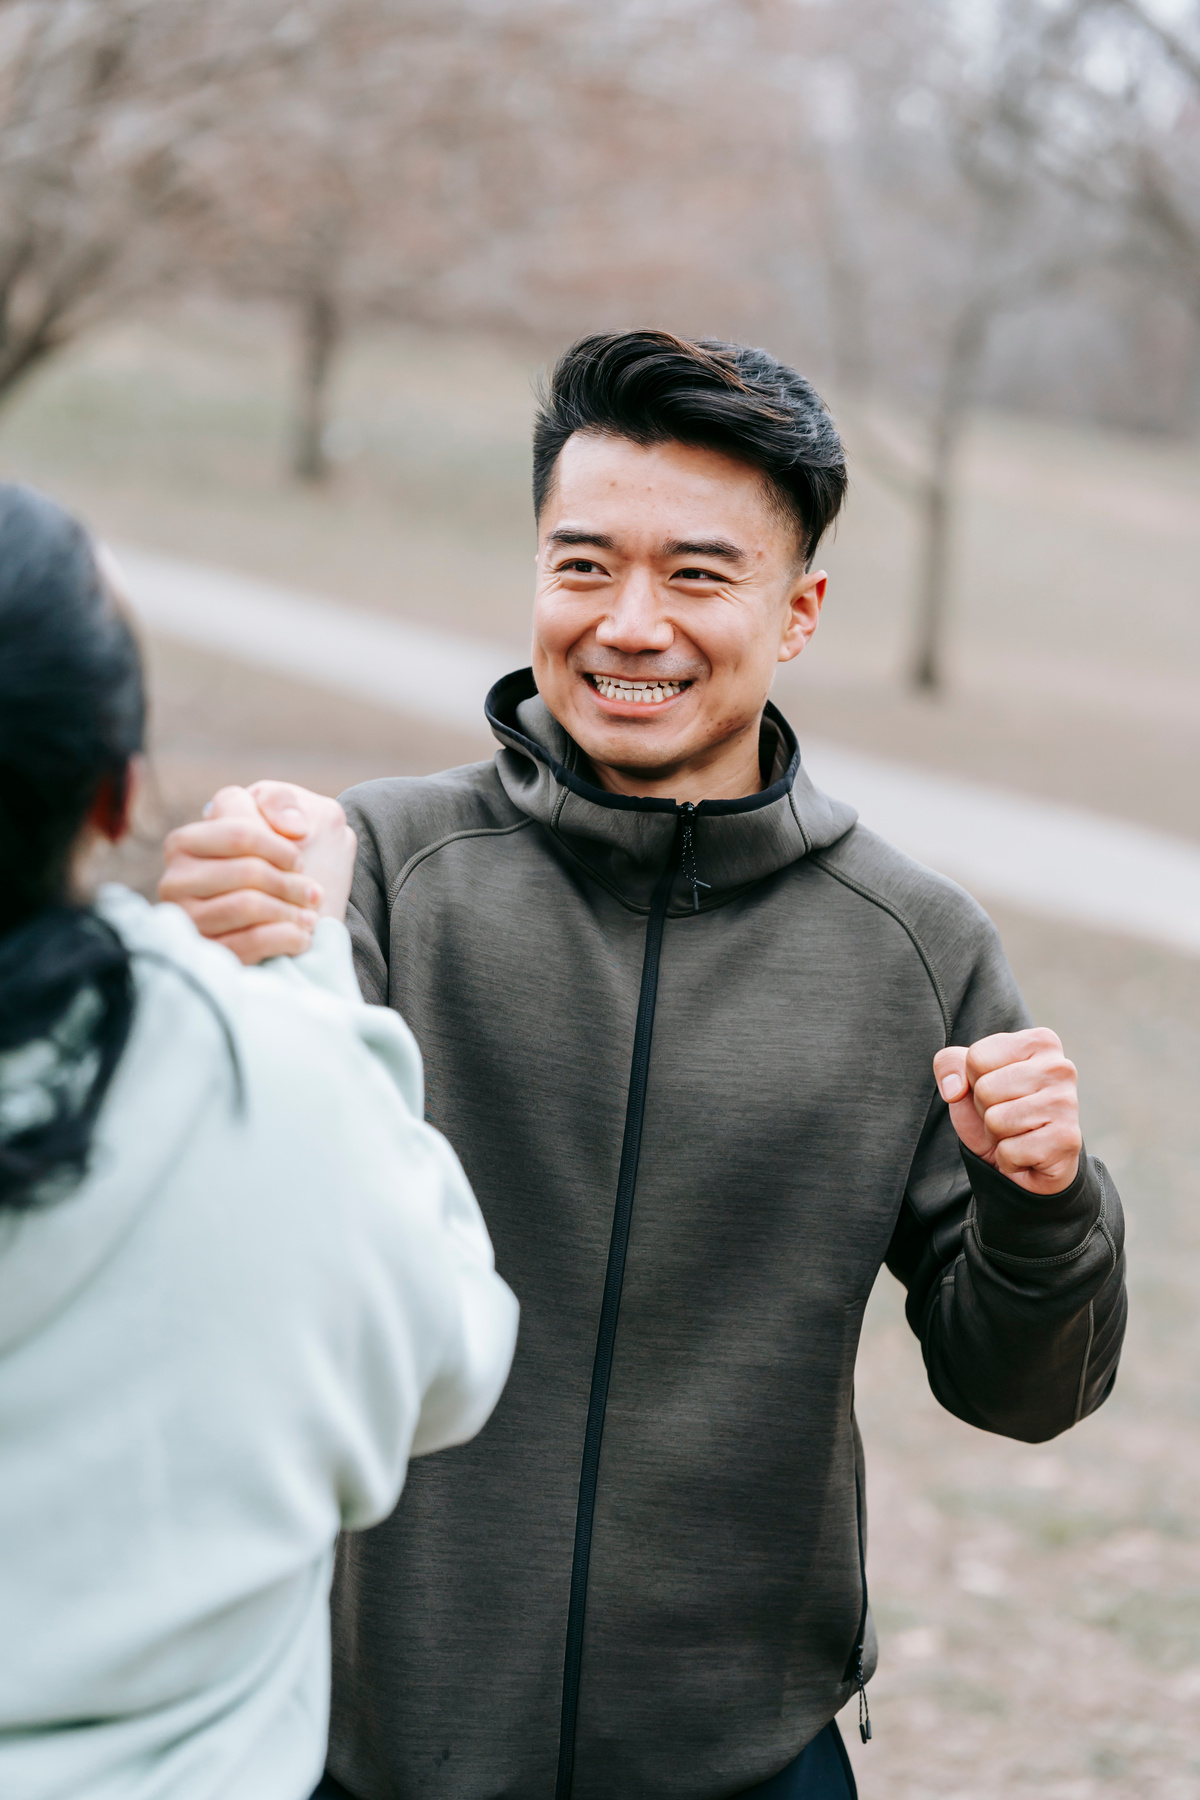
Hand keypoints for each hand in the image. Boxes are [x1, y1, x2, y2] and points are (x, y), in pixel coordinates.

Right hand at [160, 784, 354, 964]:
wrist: (280, 930)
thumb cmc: (279, 870)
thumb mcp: (283, 822)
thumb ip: (280, 800)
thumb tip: (294, 828)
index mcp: (185, 842)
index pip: (241, 834)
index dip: (281, 848)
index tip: (300, 861)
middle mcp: (175, 880)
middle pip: (248, 872)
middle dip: (291, 885)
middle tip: (314, 894)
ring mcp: (186, 919)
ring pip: (248, 906)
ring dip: (290, 912)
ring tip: (309, 917)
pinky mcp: (204, 954)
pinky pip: (251, 942)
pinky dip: (286, 938)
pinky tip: (301, 937)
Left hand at [932, 1028, 1081, 1195]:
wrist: (1029, 1161)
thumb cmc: (999, 1109)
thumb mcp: (967, 1079)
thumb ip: (949, 1064)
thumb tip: (953, 1089)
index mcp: (1040, 1042)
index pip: (976, 1057)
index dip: (974, 1080)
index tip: (997, 1089)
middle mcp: (1060, 1067)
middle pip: (985, 1089)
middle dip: (985, 1109)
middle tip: (1007, 1114)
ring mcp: (1067, 1103)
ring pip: (996, 1120)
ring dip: (996, 1134)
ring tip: (1016, 1131)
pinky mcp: (1066, 1140)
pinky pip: (1010, 1151)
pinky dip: (1009, 1158)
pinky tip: (1028, 1152)